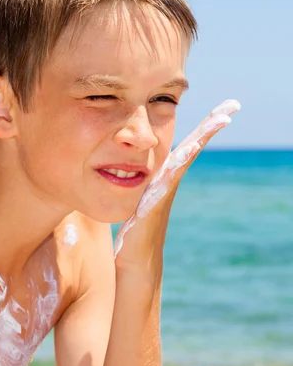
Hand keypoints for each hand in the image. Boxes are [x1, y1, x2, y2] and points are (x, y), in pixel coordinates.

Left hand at [114, 99, 240, 268]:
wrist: (137, 260)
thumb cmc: (135, 233)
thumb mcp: (139, 201)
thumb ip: (143, 187)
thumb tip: (132, 174)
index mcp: (164, 177)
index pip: (185, 146)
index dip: (202, 127)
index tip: (222, 109)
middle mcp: (170, 181)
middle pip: (193, 147)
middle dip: (211, 125)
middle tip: (232, 105)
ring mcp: (166, 190)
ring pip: (185, 157)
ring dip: (202, 137)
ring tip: (221, 118)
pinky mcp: (156, 201)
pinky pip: (170, 176)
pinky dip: (181, 161)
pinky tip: (189, 148)